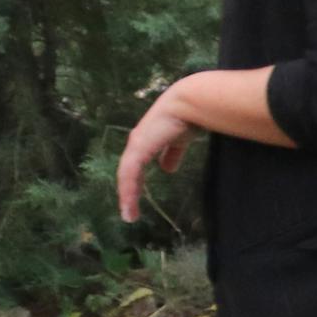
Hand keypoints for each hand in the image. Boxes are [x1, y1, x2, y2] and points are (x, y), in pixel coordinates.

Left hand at [115, 82, 199, 222]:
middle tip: (130, 208)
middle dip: (130, 189)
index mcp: (150, 137)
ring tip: (129, 214)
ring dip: (127, 195)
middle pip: (129, 170)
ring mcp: (137, 145)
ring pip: (126, 176)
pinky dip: (129, 193)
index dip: (138, 178)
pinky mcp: (138, 150)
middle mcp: (139, 141)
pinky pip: (130, 175)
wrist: (189, 102)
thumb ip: (173, 153)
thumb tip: (168, 169)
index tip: (139, 192)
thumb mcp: (181, 139)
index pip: (138, 161)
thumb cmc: (190, 114)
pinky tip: (131, 207)